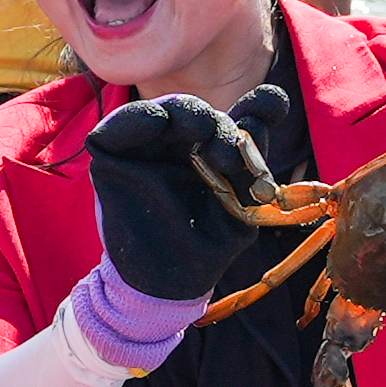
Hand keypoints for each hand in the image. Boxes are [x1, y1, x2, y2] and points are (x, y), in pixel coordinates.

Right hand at [86, 90, 285, 307]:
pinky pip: (115, 129)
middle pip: (195, 113)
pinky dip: (133, 119)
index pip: (233, 122)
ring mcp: (143, 152)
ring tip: (198, 128)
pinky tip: (156, 120)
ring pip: (159, 112)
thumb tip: (275, 98)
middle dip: (215, 123)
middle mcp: (177, 148)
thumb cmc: (203, 249)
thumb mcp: (240, 205)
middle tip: (225, 152)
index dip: (257, 108)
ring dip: (181, 112)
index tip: (274, 104)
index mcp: (210, 156)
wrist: (164, 288)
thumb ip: (252, 160)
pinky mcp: (111, 161)